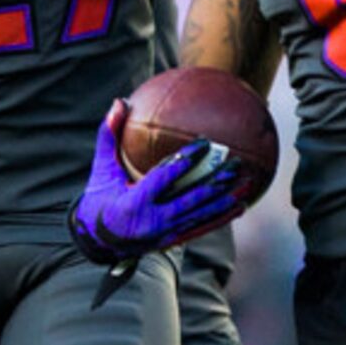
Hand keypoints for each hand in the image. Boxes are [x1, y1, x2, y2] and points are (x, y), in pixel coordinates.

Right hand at [69, 102, 243, 265]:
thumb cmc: (99, 198)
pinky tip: (240, 206)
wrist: (97, 242)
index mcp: (134, 201)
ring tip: (248, 184)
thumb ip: (109, 135)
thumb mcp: (101, 169)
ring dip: (226, 200)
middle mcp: (152, 221)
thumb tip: (120, 102)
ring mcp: (165, 234)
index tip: (205, 143)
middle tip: (235, 164)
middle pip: (191, 199)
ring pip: (201, 215)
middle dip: (216, 182)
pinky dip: (221, 218)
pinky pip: (202, 228)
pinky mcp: (173, 241)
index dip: (186, 161)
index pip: (164, 178)